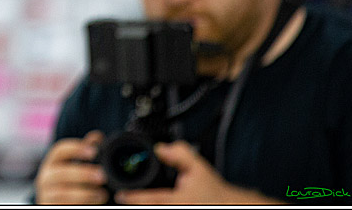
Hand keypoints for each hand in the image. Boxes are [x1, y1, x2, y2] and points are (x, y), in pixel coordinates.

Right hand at [34, 130, 108, 204]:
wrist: (56, 205)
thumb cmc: (68, 184)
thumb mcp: (74, 167)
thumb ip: (84, 152)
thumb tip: (97, 136)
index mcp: (52, 163)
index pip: (60, 150)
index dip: (76, 149)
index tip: (93, 151)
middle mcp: (45, 177)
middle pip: (62, 172)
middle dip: (83, 174)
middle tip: (102, 176)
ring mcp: (46, 194)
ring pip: (63, 193)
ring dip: (85, 193)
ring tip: (102, 194)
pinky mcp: (50, 207)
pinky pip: (64, 205)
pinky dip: (80, 204)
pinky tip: (94, 203)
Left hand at [115, 141, 281, 204]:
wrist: (231, 206)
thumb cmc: (215, 191)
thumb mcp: (199, 167)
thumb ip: (180, 154)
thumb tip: (161, 148)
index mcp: (176, 201)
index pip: (150, 199)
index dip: (132, 197)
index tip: (120, 195)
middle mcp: (175, 209)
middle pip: (149, 207)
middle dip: (135, 203)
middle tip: (123, 199)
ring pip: (155, 209)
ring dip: (145, 205)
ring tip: (132, 201)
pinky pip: (159, 209)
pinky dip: (153, 205)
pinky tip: (146, 202)